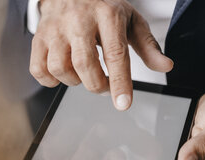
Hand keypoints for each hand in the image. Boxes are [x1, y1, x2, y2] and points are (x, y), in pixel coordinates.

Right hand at [29, 0, 172, 109]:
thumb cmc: (102, 7)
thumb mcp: (130, 20)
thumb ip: (147, 45)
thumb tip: (165, 66)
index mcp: (107, 15)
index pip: (115, 53)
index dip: (120, 82)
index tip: (123, 104)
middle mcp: (78, 21)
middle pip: (85, 65)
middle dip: (97, 86)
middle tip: (105, 86)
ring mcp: (55, 29)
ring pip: (60, 69)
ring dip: (75, 82)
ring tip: (83, 74)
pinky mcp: (39, 38)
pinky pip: (39, 70)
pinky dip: (51, 80)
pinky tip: (63, 73)